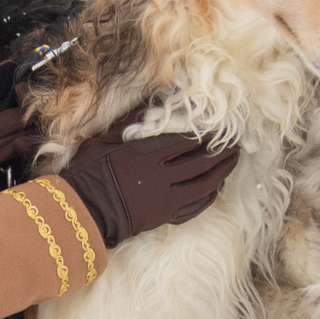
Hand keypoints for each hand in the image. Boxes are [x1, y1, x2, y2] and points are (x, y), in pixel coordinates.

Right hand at [57, 120, 239, 247]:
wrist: (82, 209)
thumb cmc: (90, 171)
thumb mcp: (106, 139)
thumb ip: (131, 122)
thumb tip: (150, 102)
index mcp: (149, 156)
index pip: (187, 143)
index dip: (207, 136)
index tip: (220, 130)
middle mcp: (162, 177)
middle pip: (202, 164)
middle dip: (222, 154)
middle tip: (236, 146)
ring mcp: (165, 199)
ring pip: (203, 186)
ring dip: (221, 174)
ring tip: (232, 164)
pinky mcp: (163, 216)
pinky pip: (194, 207)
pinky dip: (208, 197)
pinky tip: (215, 189)